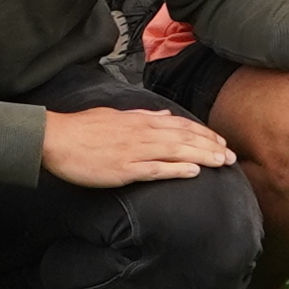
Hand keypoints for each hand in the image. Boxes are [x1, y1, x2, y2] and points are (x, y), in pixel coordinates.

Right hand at [37, 100, 238, 189]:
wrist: (56, 139)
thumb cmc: (82, 129)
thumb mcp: (115, 115)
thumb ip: (142, 116)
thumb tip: (165, 116)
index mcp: (139, 121)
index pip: (180, 126)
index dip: (203, 134)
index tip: (220, 142)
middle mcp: (141, 133)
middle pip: (184, 138)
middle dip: (211, 146)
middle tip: (232, 156)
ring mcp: (134, 151)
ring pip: (176, 152)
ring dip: (202, 157)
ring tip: (223, 163)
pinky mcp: (124, 169)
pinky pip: (155, 169)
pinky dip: (177, 169)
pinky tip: (194, 172)